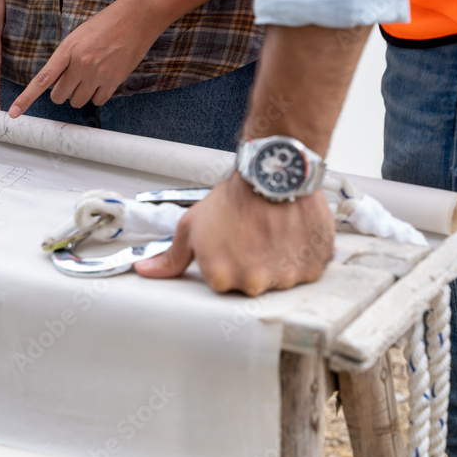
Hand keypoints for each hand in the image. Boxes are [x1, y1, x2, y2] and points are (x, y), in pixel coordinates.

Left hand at [7, 0, 161, 117]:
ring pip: (78, 101)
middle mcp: (80, 64)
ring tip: (91, 76)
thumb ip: (65, 59)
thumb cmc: (105, 24)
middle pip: (60, 96)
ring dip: (80, 95)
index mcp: (67, 50)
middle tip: (73, 79)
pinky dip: (98, 95)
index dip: (26, 98)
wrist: (136, 17)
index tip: (13, 113)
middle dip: (63, 92)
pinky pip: (98, 101)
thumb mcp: (78, 36)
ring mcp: (98, 73)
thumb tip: (56, 83)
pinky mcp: (114, 80)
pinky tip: (103, 80)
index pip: (42, 79)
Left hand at [135, 173, 334, 295]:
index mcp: (220, 278)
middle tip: (250, 235)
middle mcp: (252, 284)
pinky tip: (289, 235)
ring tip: (271, 232)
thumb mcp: (192, 226)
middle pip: (250, 283)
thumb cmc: (234, 197)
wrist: (273, 172)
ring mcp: (284, 278)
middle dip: (250, 262)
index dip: (225, 260)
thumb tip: (145, 269)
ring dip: (277, 260)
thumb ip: (170, 257)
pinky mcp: (311, 269)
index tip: (229, 243)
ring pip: (279, 278)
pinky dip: (300, 256)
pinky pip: (304, 271)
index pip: (221, 282)